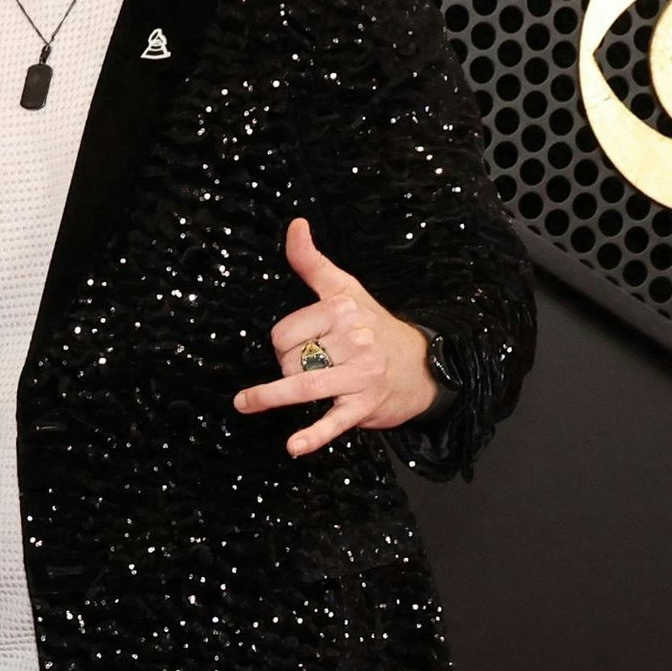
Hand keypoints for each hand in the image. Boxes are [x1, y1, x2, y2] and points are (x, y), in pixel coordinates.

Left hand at [233, 217, 437, 456]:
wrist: (424, 365)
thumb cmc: (374, 325)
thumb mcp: (344, 289)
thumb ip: (311, 261)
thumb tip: (294, 224)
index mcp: (343, 309)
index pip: (284, 332)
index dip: (282, 342)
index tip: (299, 344)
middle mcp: (354, 339)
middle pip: (289, 360)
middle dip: (287, 366)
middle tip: (309, 366)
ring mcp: (362, 374)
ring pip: (302, 385)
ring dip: (272, 395)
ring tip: (246, 403)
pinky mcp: (366, 405)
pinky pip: (334, 421)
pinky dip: (313, 435)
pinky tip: (294, 446)